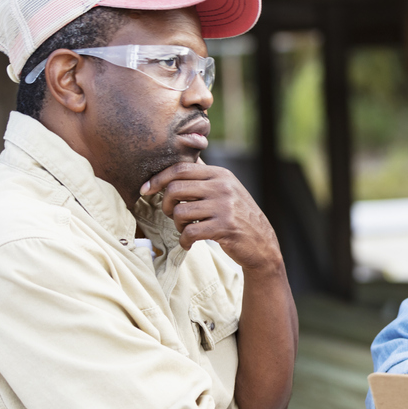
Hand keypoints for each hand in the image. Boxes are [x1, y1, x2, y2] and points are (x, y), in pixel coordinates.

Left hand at [140, 162, 281, 272]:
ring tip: (186, 230)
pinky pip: (189, 232)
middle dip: (165, 205)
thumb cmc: (238, 216)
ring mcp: (225, 207)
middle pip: (174, 188)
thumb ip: (204, 178)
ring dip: (176, 225)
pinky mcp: (224, 227)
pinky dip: (184, 240)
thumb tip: (175, 165)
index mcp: (220, 174)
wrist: (262, 242)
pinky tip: (189, 243)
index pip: (180, 168)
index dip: (157, 178)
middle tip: (171, 215)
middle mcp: (223, 187)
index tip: (145, 190)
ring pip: (179, 212)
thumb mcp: (227, 190)